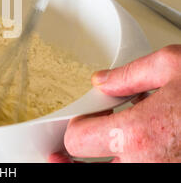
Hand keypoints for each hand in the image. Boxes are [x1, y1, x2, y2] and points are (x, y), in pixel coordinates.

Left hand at [49, 45, 180, 162]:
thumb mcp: (171, 66)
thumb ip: (129, 74)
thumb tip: (103, 81)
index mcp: (136, 133)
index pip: (77, 140)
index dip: (74, 126)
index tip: (83, 117)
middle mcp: (146, 163)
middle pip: (88, 169)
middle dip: (80, 152)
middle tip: (68, 148)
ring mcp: (162, 173)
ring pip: (114, 174)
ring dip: (102, 161)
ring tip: (95, 148)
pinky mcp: (174, 174)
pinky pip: (138, 170)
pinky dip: (129, 161)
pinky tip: (127, 152)